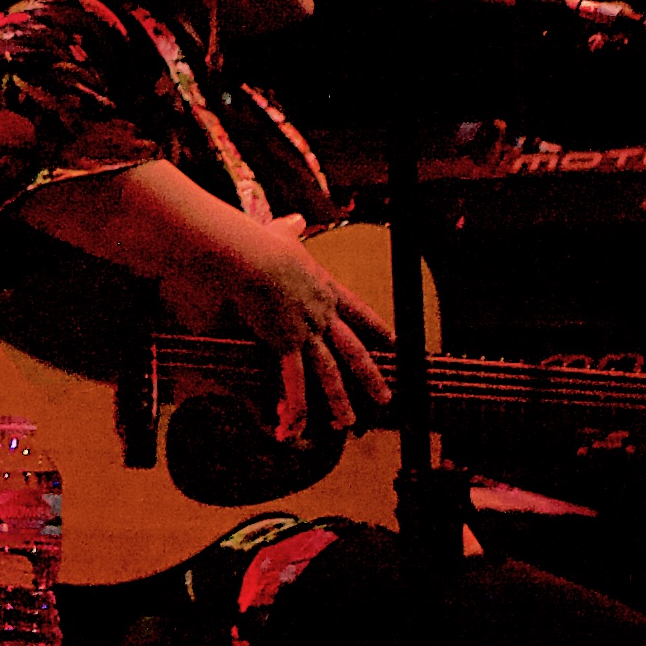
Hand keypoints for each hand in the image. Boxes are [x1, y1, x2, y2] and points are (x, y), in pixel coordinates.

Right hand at [39, 165, 394, 441]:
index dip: (376, 329)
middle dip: (370, 374)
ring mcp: (305, 330)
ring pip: (329, 371)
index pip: (358, 312)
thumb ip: (291, 229)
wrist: (251, 254)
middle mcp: (320, 313)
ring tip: (348, 422)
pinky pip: (292, 380)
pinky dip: (294, 405)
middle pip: (353, 349)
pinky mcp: (283, 342)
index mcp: (324, 287)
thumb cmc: (260, 241)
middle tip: (386, 396)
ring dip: (339, 400)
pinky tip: (297, 426)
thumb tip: (296, 219)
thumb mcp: (281, 233)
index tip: (394, 343)